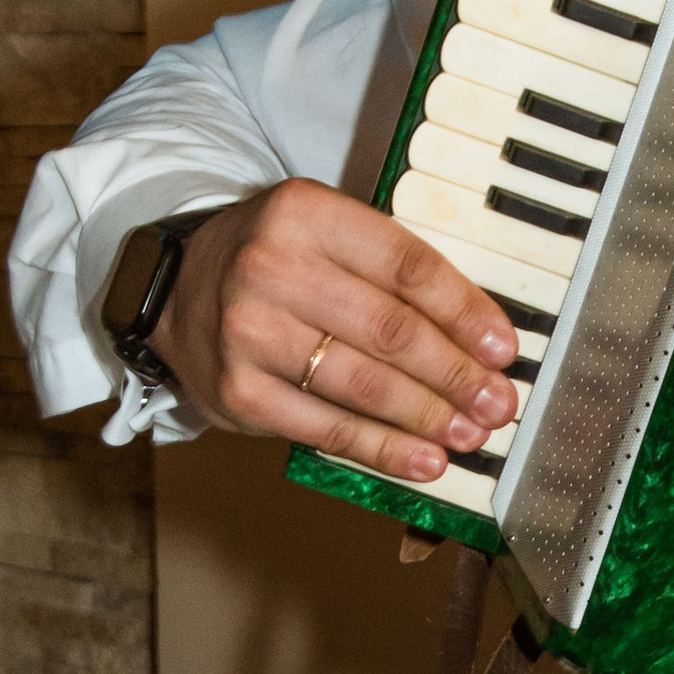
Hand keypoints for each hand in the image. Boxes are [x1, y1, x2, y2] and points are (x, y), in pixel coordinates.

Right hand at [153, 179, 517, 482]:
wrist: (171, 292)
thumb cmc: (272, 264)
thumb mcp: (323, 233)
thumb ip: (389, 270)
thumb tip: (477, 337)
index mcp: (304, 212)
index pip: (405, 265)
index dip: (464, 311)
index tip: (502, 347)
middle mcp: (270, 267)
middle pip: (389, 330)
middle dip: (455, 374)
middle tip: (496, 402)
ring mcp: (249, 332)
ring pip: (362, 384)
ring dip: (427, 416)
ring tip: (469, 434)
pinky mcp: (238, 392)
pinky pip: (326, 428)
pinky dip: (383, 449)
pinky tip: (423, 460)